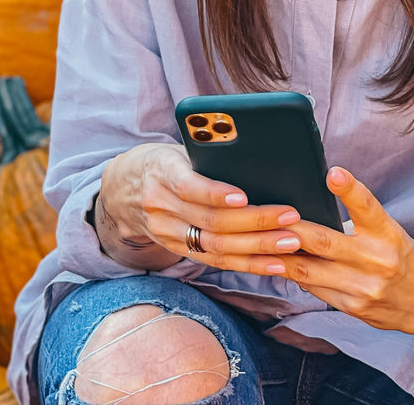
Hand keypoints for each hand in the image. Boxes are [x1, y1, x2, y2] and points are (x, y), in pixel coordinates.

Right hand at [97, 143, 306, 273]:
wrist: (122, 189)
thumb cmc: (164, 161)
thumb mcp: (176, 149)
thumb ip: (206, 156)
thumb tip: (258, 160)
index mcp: (160, 171)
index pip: (188, 185)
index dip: (215, 193)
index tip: (244, 195)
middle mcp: (160, 206)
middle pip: (210, 221)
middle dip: (255, 222)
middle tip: (291, 218)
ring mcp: (166, 233)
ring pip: (215, 247)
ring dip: (258, 248)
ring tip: (292, 243)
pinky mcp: (177, 250)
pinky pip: (215, 261)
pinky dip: (248, 265)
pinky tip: (275, 264)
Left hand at [267, 166, 413, 338]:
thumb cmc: (403, 257)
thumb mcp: (390, 233)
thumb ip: (357, 222)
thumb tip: (311, 209)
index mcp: (388, 235)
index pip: (368, 207)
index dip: (350, 189)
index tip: (333, 173)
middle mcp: (377, 261)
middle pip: (324, 242)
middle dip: (291, 229)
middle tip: (266, 215)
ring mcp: (364, 287)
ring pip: (310, 269)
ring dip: (280, 256)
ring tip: (257, 242)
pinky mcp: (353, 307)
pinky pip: (315, 289)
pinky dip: (295, 275)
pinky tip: (279, 264)